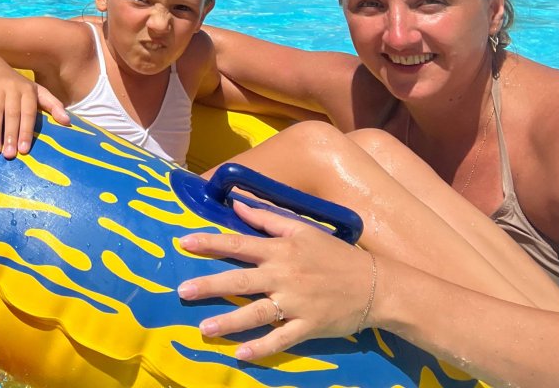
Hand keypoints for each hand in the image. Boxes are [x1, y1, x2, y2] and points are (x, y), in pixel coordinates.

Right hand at [0, 67, 69, 158]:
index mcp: (28, 90)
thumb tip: (67, 122)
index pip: (28, 113)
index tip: (24, 150)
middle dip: (11, 135)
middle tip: (10, 155)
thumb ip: (53, 105)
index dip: (26, 131)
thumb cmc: (18, 85)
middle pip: (12, 114)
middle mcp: (13, 88)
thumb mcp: (37, 92)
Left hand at [175, 201, 375, 361]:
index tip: (184, 243)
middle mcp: (283, 276)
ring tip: (203, 329)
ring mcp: (295, 304)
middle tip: (183, 291)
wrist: (375, 285)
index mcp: (281, 251)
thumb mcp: (303, 229)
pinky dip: (261, 348)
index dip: (210, 243)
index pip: (239, 244)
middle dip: (210, 286)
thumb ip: (268, 218)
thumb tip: (238, 204)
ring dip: (229, 322)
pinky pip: (280, 339)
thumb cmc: (335, 255)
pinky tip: (240, 354)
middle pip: (240, 281)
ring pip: (256, 314)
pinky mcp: (308, 326)